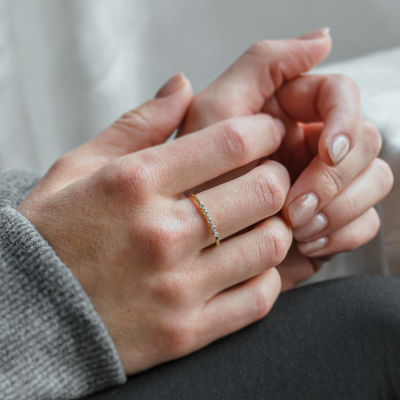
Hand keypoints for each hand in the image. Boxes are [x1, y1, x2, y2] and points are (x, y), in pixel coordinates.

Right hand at [18, 74, 291, 374]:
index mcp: (135, 183)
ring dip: (277, 226)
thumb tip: (183, 84)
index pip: (230, 143)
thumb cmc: (52, 235)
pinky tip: (251, 266)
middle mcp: (161, 233)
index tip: (269, 133)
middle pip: (264, 191)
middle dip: (279, 175)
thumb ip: (137, 124)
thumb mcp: (78, 168)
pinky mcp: (186, 332)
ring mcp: (177, 288)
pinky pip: (259, 299)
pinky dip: (268, 277)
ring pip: (271, 246)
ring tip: (262, 222)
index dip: (264, 131)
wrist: (28, 315)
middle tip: (270, 175)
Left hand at [178, 28, 391, 286]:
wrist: (192, 237)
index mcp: (290, 110)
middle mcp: (312, 141)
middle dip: (333, 180)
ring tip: (297, 229)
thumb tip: (323, 38)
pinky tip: (307, 241)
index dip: (344, 121)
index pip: (342, 95)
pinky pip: (366, 220)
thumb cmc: (192, 175)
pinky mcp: (330, 216)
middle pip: (365, 141)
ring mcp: (324, 180)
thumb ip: (263, 64)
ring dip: (342, 208)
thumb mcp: (216, 110)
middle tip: (293, 209)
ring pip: (374, 180)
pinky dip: (343, 233)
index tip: (327, 155)